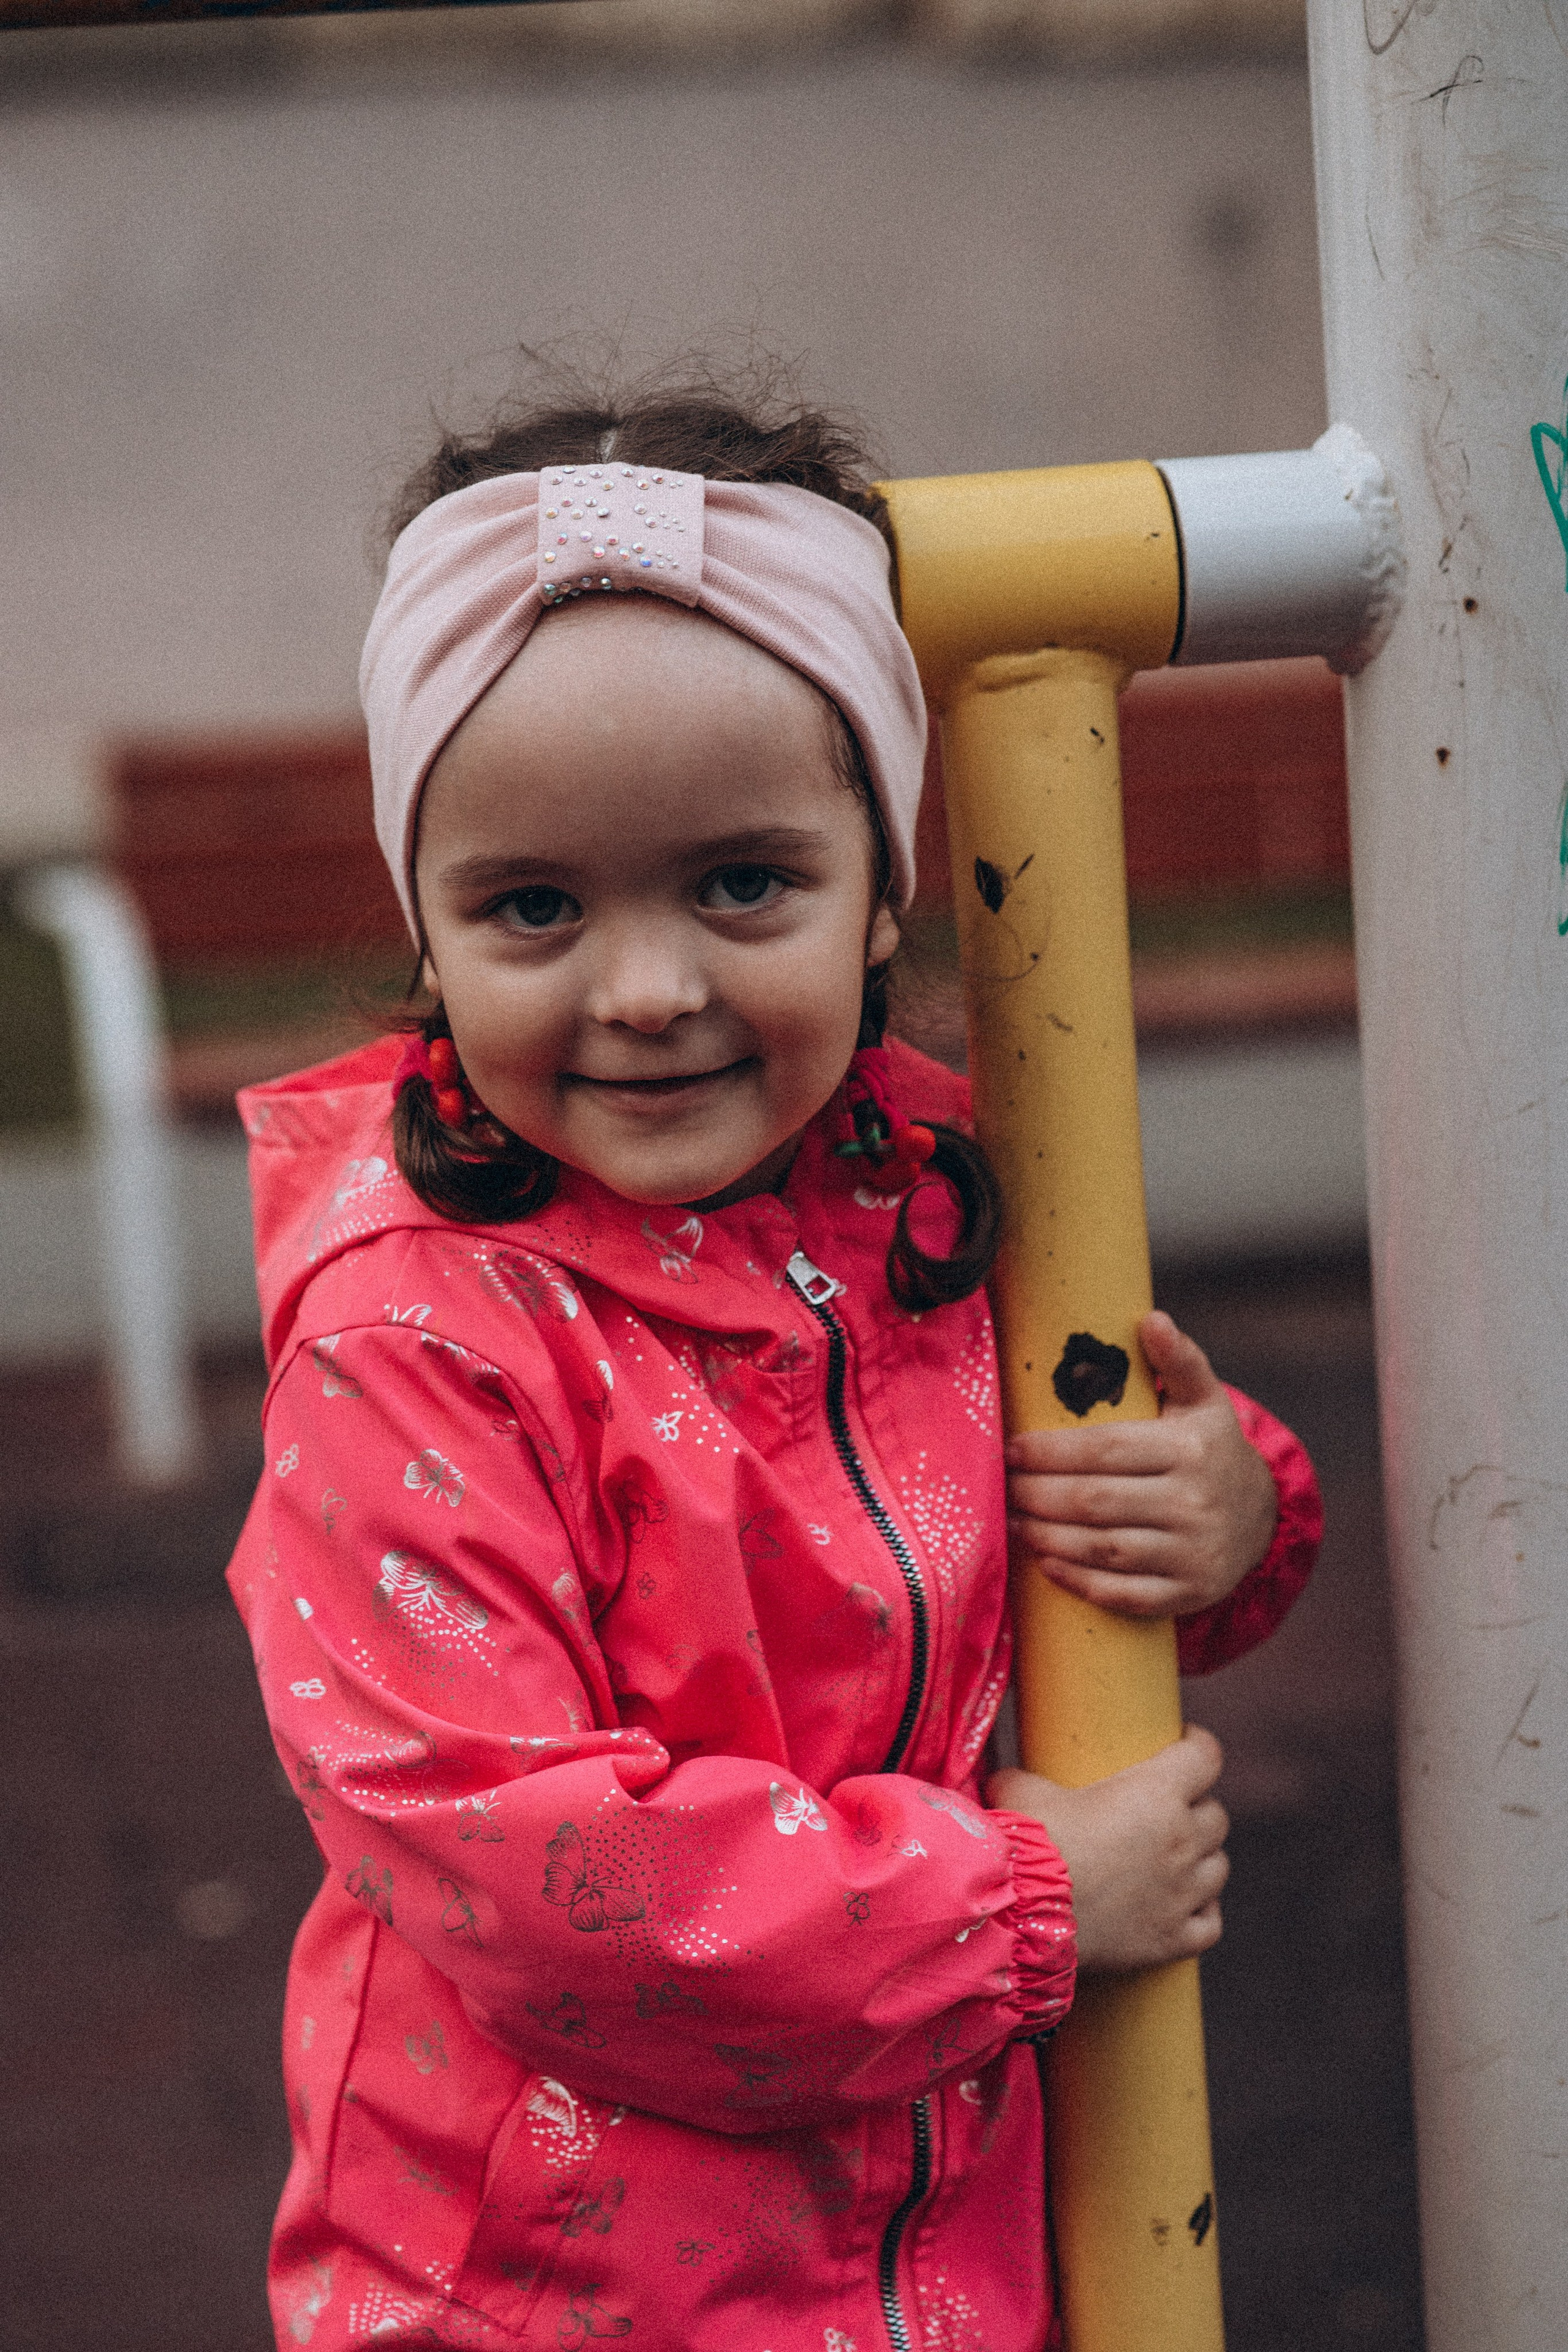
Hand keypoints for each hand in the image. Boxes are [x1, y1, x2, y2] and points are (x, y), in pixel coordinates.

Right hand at [990, 1726, 1228, 1971]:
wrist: (1024, 1917)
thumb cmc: (1027, 1845)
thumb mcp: (1021, 1790)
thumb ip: (1028, 1776)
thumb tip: (1008, 1778)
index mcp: (1155, 1793)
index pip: (1205, 1756)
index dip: (1198, 1743)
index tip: (1185, 1741)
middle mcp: (1181, 1841)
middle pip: (1215, 1815)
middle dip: (1196, 1807)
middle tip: (1169, 1808)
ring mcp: (1182, 1894)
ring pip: (1218, 1866)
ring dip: (1201, 1858)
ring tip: (1175, 1857)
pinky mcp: (1173, 1940)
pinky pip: (1210, 1922)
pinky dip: (1201, 1910)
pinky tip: (1184, 1904)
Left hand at [1004, 1310, 1277, 1618]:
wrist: (1262, 1518)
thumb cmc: (1211, 1449)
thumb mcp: (1203, 1401)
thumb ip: (1179, 1360)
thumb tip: (1151, 1319)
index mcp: (1189, 1450)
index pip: (1103, 1450)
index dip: (1049, 1451)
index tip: (1010, 1449)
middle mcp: (1193, 1503)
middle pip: (1094, 1501)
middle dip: (1037, 1494)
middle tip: (1001, 1487)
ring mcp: (1192, 1553)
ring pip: (1103, 1548)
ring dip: (1048, 1537)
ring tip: (1013, 1520)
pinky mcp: (1189, 1593)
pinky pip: (1125, 1594)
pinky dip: (1081, 1582)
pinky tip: (1047, 1563)